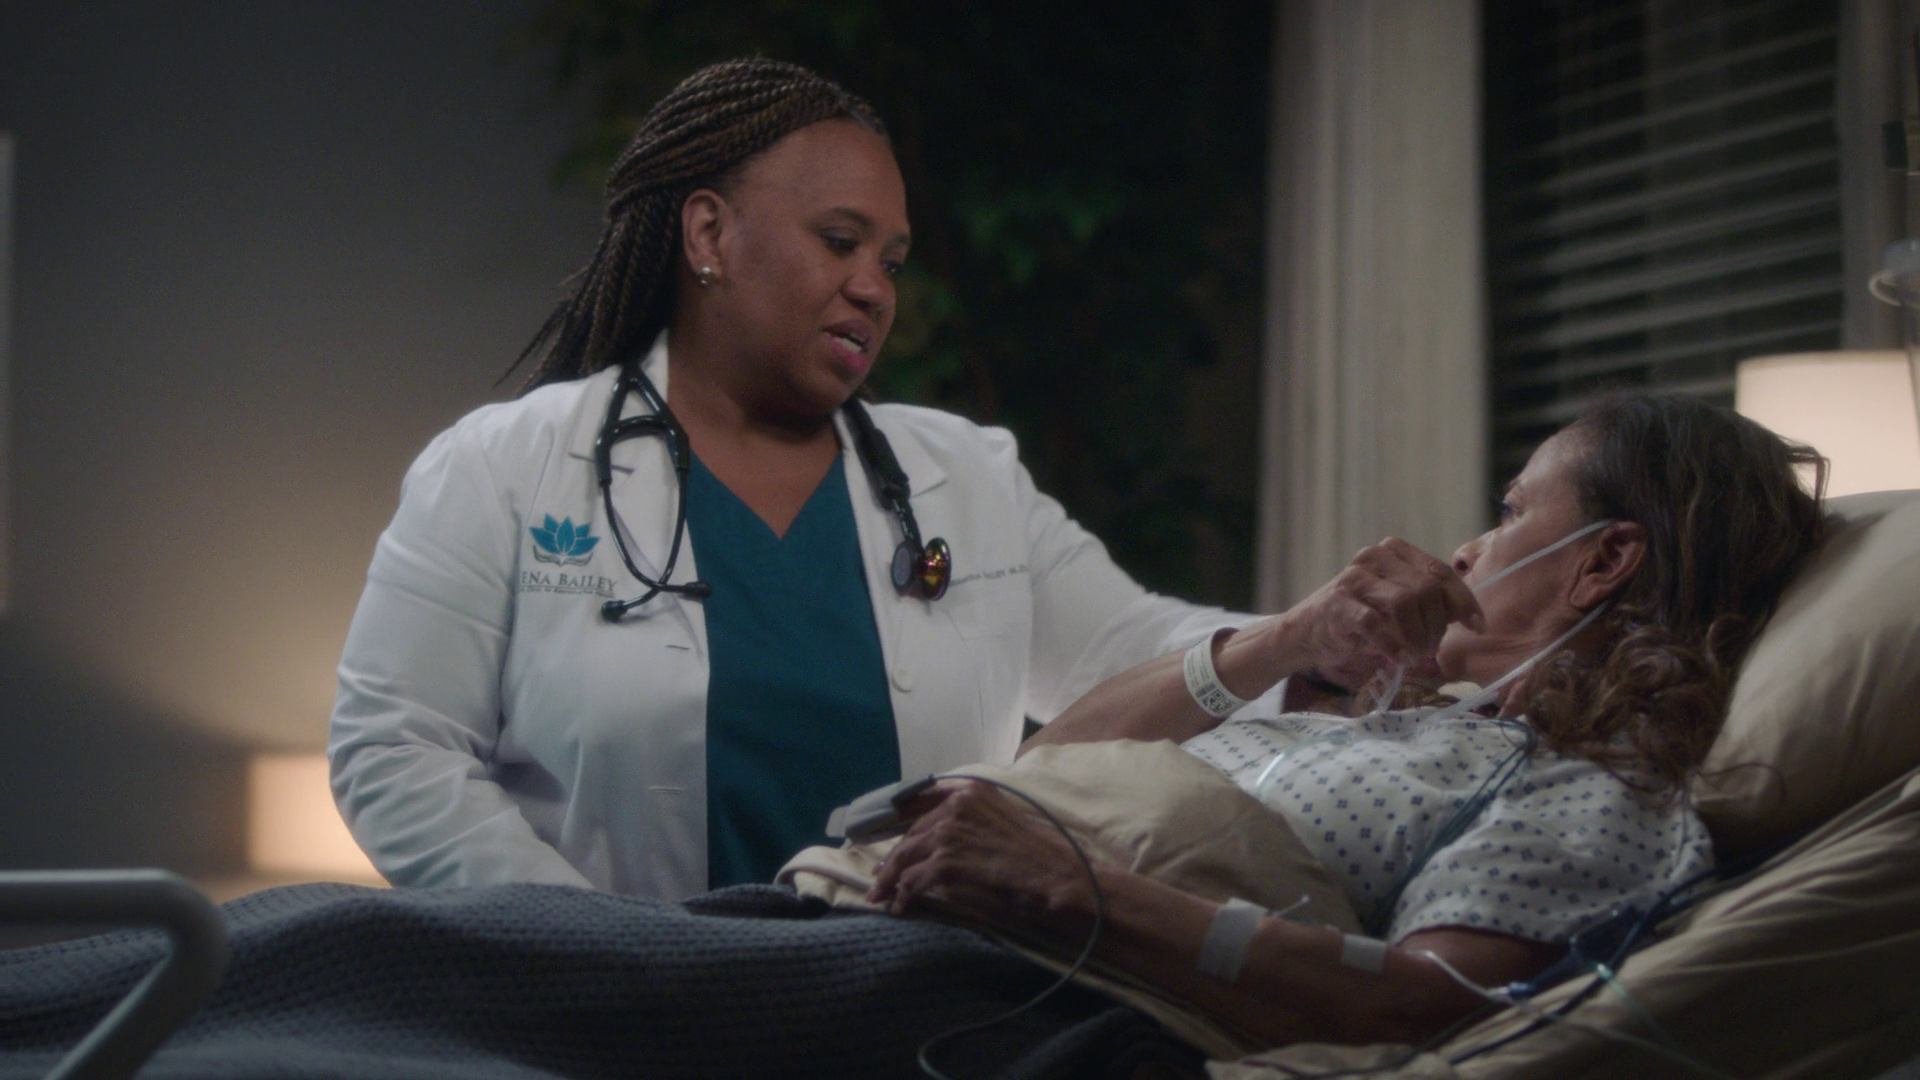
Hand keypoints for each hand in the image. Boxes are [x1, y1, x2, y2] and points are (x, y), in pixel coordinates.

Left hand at [866, 780, 1094, 937]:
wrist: (1057, 876)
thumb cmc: (1040, 855)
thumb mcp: (1002, 820)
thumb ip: (972, 822)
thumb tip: (946, 842)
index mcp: (971, 790)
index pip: (923, 802)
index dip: (903, 822)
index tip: (891, 837)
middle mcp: (955, 805)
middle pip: (911, 833)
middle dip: (894, 857)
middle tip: (882, 875)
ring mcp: (948, 832)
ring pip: (904, 856)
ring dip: (890, 879)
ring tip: (881, 895)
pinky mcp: (945, 862)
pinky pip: (912, 881)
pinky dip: (902, 896)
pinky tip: (900, 908)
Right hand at [1281, 538, 1483, 690]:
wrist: (1310, 633)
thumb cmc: (1362, 621)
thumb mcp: (1402, 609)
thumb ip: (1432, 606)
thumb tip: (1473, 621)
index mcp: (1395, 552)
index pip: (1440, 572)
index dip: (1463, 601)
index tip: (1477, 626)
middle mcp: (1375, 556)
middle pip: (1426, 589)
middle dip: (1435, 626)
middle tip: (1429, 650)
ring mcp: (1354, 577)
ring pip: (1404, 602)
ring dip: (1416, 636)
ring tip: (1414, 656)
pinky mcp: (1338, 603)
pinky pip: (1374, 622)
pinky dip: (1391, 644)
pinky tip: (1396, 657)